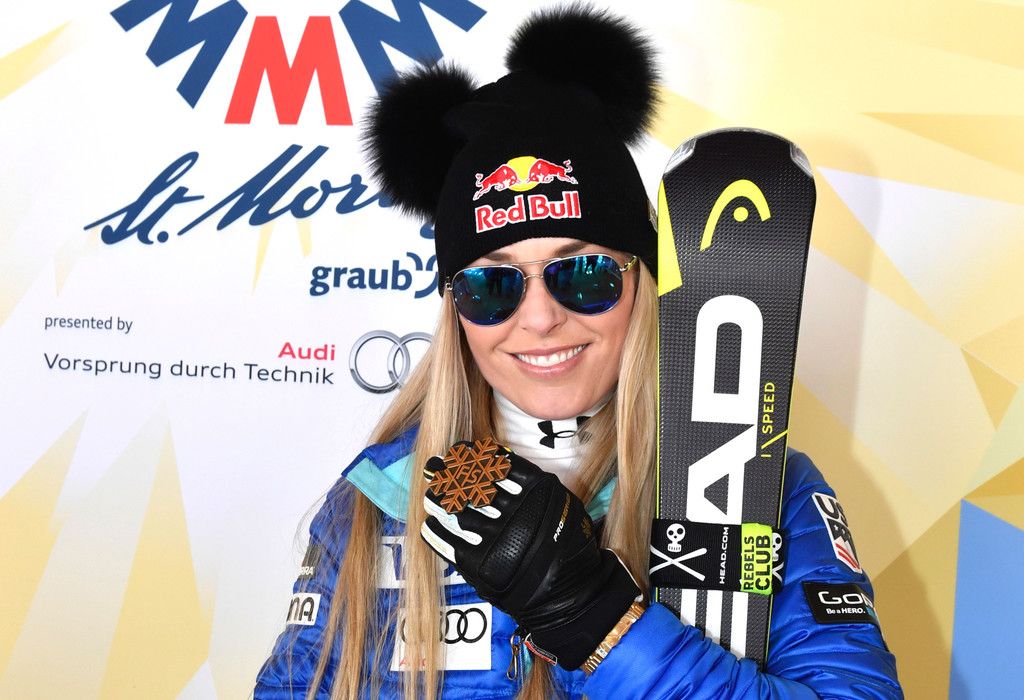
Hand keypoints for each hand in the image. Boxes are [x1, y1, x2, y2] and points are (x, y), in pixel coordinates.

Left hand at [419, 438, 640, 669]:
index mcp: (536, 492)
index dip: (472, 456)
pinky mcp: (481, 565)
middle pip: (472, 486)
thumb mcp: (560, 502)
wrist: (567, 594)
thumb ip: (532, 482)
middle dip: (448, 474)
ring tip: (429, 495)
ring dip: (439, 502)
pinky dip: (437, 534)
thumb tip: (496, 458)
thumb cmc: (566, 544)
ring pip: (458, 512)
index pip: (496, 465)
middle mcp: (514, 513)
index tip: (458, 450)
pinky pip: (451, 544)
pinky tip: (429, 525)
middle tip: (433, 467)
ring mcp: (496, 539)